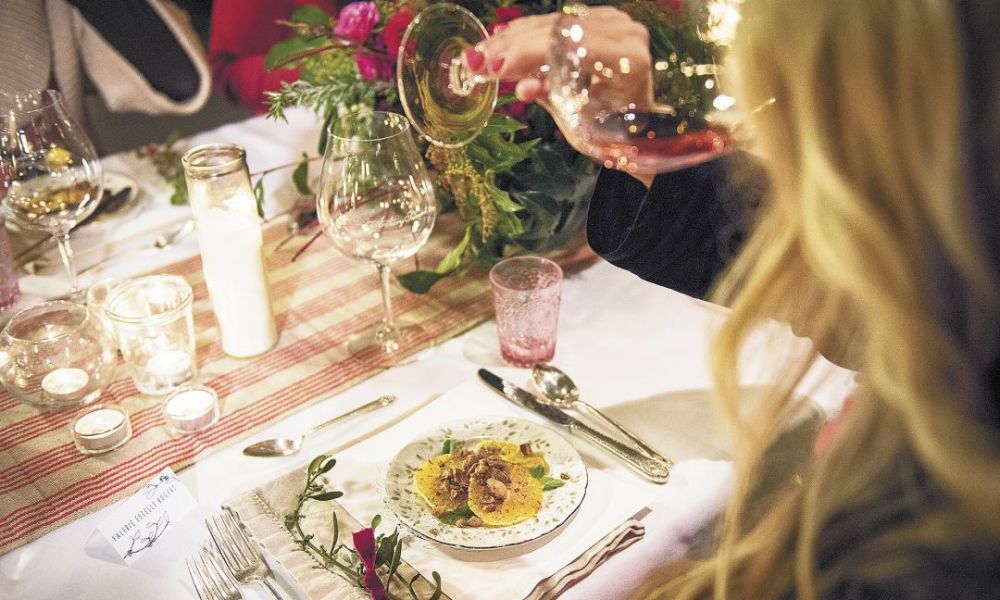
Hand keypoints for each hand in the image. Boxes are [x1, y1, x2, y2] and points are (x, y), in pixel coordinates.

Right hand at [464, 7, 655, 185]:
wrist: (636, 120)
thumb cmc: (612, 128)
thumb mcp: (579, 120)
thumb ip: (552, 97)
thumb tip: (522, 87)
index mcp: (627, 59)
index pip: (567, 46)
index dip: (527, 55)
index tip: (493, 68)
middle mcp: (624, 32)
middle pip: (557, 31)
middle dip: (512, 47)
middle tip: (476, 62)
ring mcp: (614, 21)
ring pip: (552, 23)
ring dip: (512, 38)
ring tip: (480, 54)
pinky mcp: (600, 18)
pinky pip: (557, 22)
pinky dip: (527, 32)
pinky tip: (499, 38)